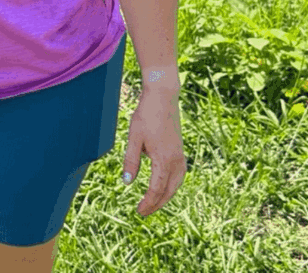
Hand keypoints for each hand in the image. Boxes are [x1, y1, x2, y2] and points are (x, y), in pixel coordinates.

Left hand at [122, 87, 186, 216]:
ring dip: (165, 196)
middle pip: (168, 191)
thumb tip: (127, 183)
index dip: (148, 202)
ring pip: (176, 184)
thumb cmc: (146, 114)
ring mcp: (180, 156)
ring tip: (153, 202)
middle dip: (157, 203)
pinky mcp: (180, 150)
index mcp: (164, 160)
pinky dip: (171, 185)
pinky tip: (164, 185)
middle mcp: (176, 161)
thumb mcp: (134, 137)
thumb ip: (131, 160)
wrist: (163, 96)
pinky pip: (179, 175)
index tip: (139, 211)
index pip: (156, 189)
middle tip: (143, 211)